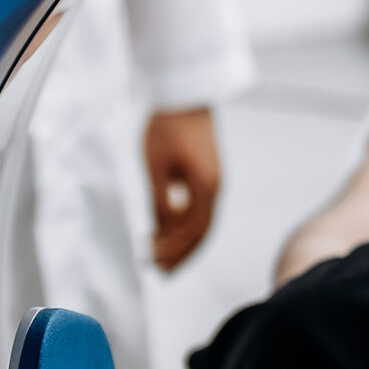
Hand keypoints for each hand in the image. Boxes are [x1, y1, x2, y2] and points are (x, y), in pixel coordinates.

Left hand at [143, 106, 220, 270]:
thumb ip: (159, 201)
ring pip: (201, 222)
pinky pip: (199, 208)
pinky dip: (184, 224)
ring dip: (182, 241)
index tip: (153, 262)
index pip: (193, 231)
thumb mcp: (156, 166)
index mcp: (207, 187)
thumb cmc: (168, 127)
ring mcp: (214, 181)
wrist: (184, 96)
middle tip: (159, 272)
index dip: (174, 250)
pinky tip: (167, 229)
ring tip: (162, 256)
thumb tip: (158, 231)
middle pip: (201, 232)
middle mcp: (216, 188)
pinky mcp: (208, 174)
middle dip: (181, 254)